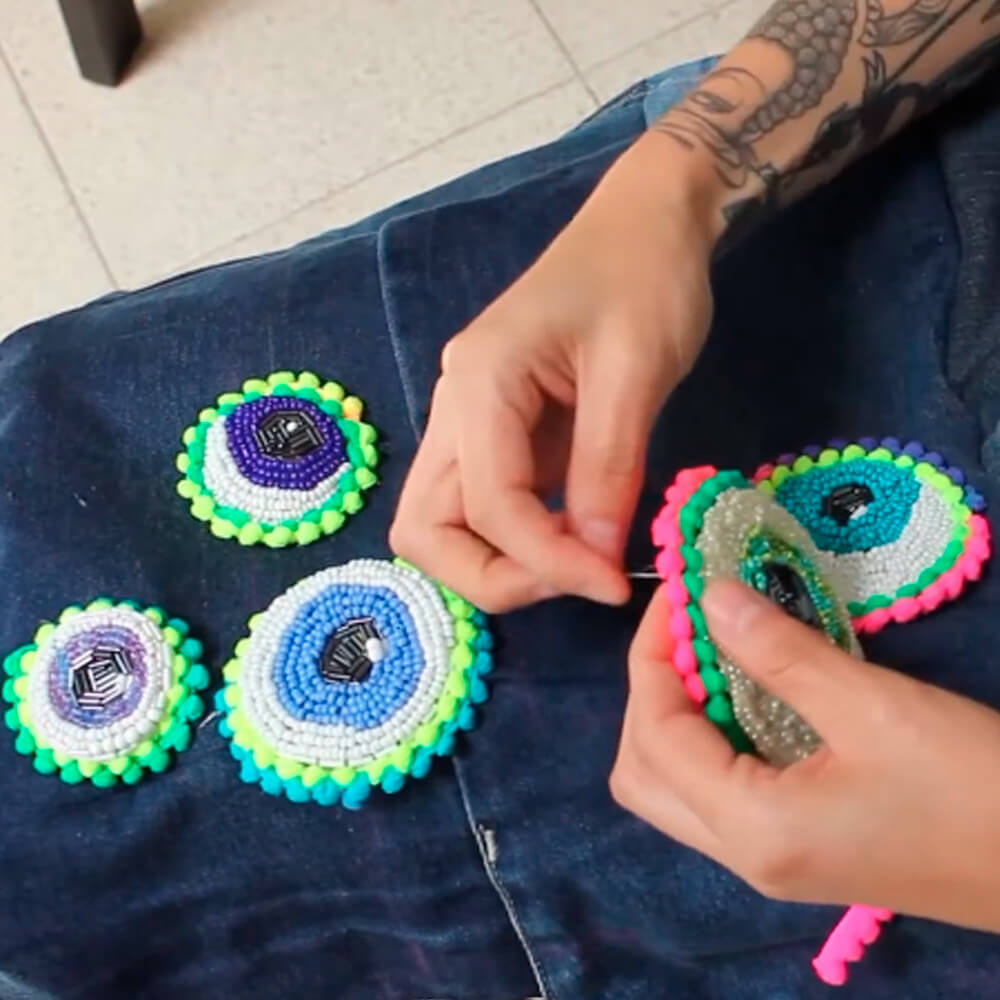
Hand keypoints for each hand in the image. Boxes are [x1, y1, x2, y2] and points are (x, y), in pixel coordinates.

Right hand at [389, 135, 716, 611]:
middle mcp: (455, 407)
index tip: (612, 584)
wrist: (645, 223)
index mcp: (479, 382)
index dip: (545, 561)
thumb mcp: (636, 372)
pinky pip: (485, 507)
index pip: (486, 506)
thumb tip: (593, 561)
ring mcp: (469, 422)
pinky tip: (577, 536)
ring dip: (502, 563)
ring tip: (578, 563)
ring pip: (444, 525)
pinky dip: (521, 539)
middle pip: (423, 530)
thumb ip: (607, 470)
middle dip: (492, 576)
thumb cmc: (645, 278)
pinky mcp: (498, 434)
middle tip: (573, 581)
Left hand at [611, 578, 999, 931]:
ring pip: (675, 787)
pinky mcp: (795, 849)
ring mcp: (768, 859)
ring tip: (713, 651)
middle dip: (652, 691)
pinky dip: (711, 737)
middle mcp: (743, 855)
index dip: (653, 656)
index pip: (655, 736)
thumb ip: (778, 651)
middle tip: (690, 628)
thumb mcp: (872, 707)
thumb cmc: (973, 788)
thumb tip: (708, 596)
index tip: (678, 594)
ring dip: (677, 714)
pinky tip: (746, 692)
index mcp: (752, 829)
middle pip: (644, 772)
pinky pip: (717, 792)